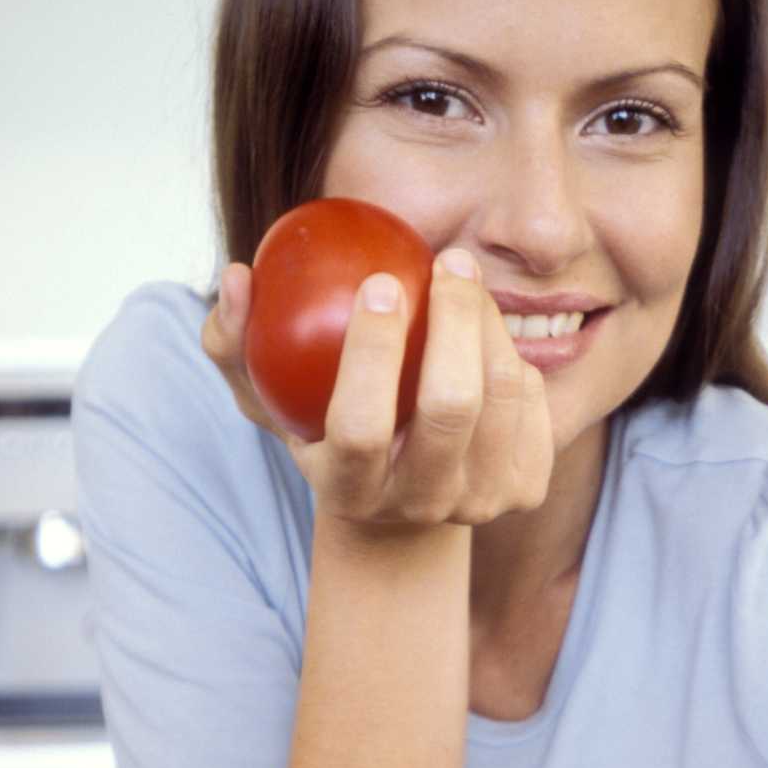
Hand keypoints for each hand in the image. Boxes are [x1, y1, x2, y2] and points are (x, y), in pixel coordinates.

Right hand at [201, 250, 553, 527]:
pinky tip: (484, 331)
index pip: (362, 428)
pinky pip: (533, 398)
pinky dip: (513, 351)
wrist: (399, 507)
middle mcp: (419, 505)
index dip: (372, 353)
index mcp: (349, 489)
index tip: (379, 283)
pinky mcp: (526, 488)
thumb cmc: (319, 429)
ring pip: (503, 393)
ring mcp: (480, 502)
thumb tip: (237, 276)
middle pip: (451, 409)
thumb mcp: (267, 397)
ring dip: (489, 322)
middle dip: (456, 320)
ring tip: (461, 282)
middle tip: (448, 261)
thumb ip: (234, 341)